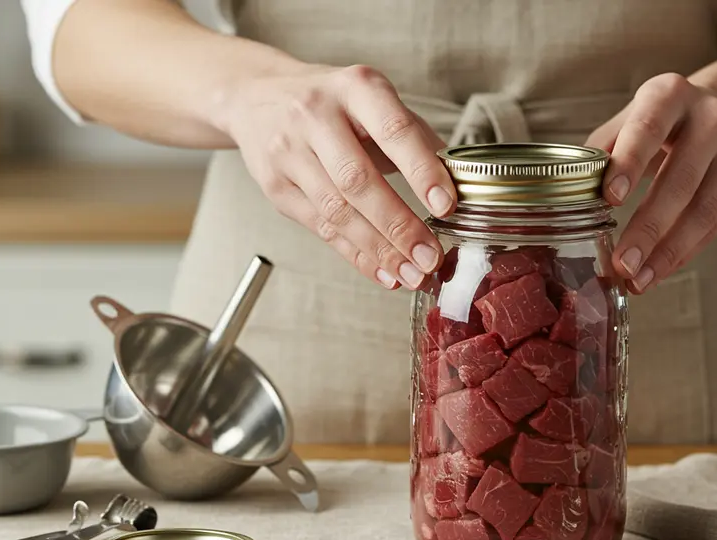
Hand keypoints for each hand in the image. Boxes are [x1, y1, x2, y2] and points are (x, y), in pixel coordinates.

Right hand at [216, 63, 455, 289]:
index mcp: (355, 87)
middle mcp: (316, 115)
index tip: (446, 206)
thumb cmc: (333, 104)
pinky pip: (320, 228)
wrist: (257, 97)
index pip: (393, 130)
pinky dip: (356, 255)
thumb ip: (416, 137)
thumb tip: (459, 183)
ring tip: (412, 275)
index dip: (421, 171)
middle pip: (359, 180)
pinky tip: (384, 272)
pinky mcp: (275, 185)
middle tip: (431, 257)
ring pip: (337, 211)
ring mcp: (289, 151)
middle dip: (399, 226)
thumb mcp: (374, 101)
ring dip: (379, 250)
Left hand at [586, 73, 716, 293]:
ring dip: (669, 251)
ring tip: (638, 279)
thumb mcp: (627, 120)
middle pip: (680, 179)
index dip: (630, 164)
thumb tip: (568, 193)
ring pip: (704, 209)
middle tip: (623, 263)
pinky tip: (660, 271)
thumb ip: (600, 152)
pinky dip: (686, 252)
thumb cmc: (659, 122)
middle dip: (649, 227)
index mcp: (670, 94)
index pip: (648, 129)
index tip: (610, 199)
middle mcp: (712, 117)